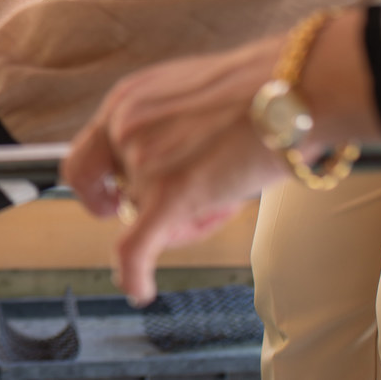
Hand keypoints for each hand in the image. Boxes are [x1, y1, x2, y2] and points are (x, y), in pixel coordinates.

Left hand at [62, 35, 298, 304]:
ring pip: (145, 216)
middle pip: (118, 192)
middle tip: (185, 210)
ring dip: (184, 220)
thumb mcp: (189, 93)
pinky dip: (134, 274)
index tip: (114, 201)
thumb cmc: (260, 90)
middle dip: (144, 208)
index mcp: (126, 100)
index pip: (87, 156)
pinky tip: (139, 291)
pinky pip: (135, 248)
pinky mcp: (170, 194)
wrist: (293, 89)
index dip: (100, 186)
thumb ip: (164, 126)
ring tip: (229, 200)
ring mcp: (144, 160)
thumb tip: (169, 166)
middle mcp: (124, 126)